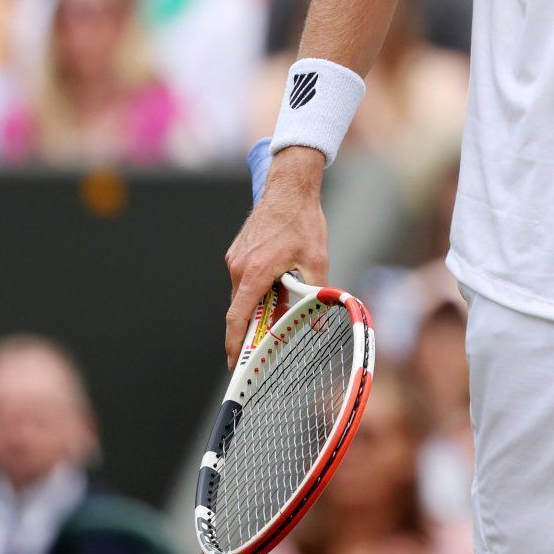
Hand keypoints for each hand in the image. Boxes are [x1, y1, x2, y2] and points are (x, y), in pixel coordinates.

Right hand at [223, 147, 328, 364]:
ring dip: (258, 307)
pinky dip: (257, 290)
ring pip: (244, 295)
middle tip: (266, 347)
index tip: (236, 364)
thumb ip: (316, 293)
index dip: (235, 345)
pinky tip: (278, 287)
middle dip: (251, 330)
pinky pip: (245, 280)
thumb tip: (318, 323)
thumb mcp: (317, 260)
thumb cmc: (303, 222)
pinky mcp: (238, 252)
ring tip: (281, 310)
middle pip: (241, 310)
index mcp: (255, 272)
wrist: (290, 188)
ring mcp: (236, 258)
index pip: (238, 318)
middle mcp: (239, 267)